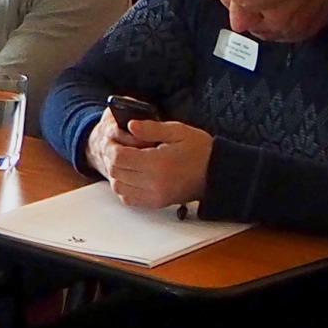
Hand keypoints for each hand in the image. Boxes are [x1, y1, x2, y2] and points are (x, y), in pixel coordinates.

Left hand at [97, 117, 213, 209]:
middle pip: (116, 172)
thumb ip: (152, 128)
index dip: (112, 146)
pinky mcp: (156, 203)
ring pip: (118, 187)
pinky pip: (128, 198)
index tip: (114, 138)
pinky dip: (124, 187)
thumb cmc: (199, 150)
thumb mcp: (178, 130)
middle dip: (112, 158)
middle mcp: (153, 182)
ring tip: (125, 160)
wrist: (216, 173)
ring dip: (116, 173)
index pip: (120, 157)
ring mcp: (154, 195)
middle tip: (117, 147)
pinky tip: (132, 175)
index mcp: (158, 162)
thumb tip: (130, 125)